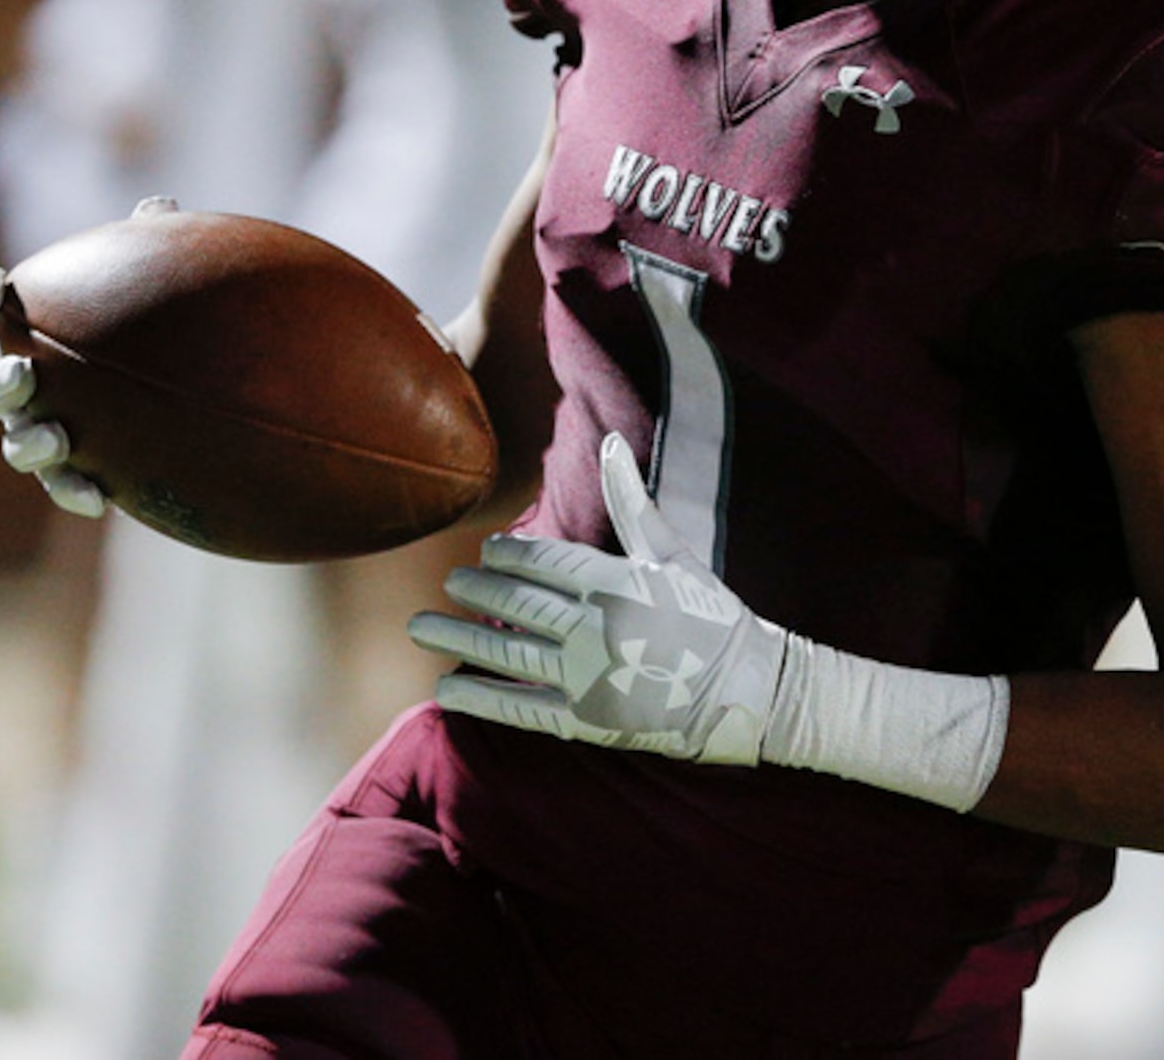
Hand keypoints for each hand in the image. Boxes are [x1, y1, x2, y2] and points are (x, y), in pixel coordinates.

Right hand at [0, 200, 201, 518]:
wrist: (176, 395)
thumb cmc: (151, 325)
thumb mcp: (154, 288)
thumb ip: (149, 250)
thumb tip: (159, 206)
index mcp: (31, 337)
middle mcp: (27, 388)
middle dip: (0, 382)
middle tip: (22, 376)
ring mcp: (43, 434)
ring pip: (18, 445)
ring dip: (30, 443)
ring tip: (55, 438)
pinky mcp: (74, 475)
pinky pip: (66, 489)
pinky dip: (75, 493)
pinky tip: (101, 500)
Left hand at [409, 432, 786, 763]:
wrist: (744, 692)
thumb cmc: (711, 616)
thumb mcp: (673, 554)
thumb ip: (632, 502)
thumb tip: (612, 443)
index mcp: (616, 583)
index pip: (543, 561)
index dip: (507, 554)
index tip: (485, 551)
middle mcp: (594, 629)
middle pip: (516, 605)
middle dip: (474, 592)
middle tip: (447, 583)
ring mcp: (586, 678)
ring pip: (506, 653)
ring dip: (457, 639)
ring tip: (419, 628)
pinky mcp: (585, 720)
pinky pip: (519, 707)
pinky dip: (479, 698)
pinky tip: (445, 688)